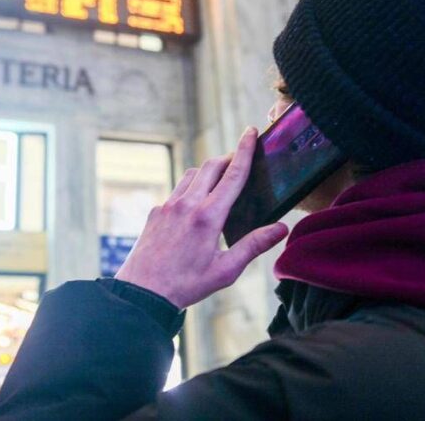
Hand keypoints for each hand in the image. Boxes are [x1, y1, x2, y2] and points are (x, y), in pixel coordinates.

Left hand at [115, 127, 289, 308]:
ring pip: (192, 175)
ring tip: (221, 179)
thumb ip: (254, 245)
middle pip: (211, 166)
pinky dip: (191, 188)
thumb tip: (281, 228)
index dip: (244, 151)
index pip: (232, 174)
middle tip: (241, 157)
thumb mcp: (226, 270)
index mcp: (208, 216)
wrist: (143, 291)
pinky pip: (177, 190)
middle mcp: (187, 204)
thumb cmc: (187, 284)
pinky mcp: (156, 211)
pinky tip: (196, 203)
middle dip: (228, 157)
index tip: (250, 132)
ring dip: (208, 171)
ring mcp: (168, 205)